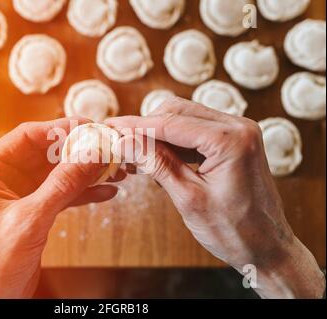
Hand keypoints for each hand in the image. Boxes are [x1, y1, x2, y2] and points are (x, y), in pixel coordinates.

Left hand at [0, 118, 122, 298]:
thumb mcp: (30, 220)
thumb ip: (62, 185)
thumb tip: (90, 154)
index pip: (26, 136)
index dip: (59, 129)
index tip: (88, 126)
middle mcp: (2, 178)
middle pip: (46, 153)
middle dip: (77, 151)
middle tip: (105, 147)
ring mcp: (19, 195)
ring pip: (57, 173)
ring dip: (84, 172)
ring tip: (112, 169)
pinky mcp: (33, 211)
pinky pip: (61, 193)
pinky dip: (82, 192)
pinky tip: (104, 191)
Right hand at [106, 97, 324, 298]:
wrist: (267, 247)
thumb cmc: (234, 230)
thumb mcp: (188, 198)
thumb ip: (156, 164)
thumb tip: (125, 142)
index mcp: (231, 140)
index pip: (171, 123)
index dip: (136, 126)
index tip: (111, 127)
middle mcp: (239, 127)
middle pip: (178, 112)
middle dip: (146, 127)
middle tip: (120, 143)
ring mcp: (239, 132)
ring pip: (185, 119)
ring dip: (159, 135)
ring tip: (137, 157)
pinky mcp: (235, 141)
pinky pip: (197, 131)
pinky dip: (175, 143)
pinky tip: (160, 161)